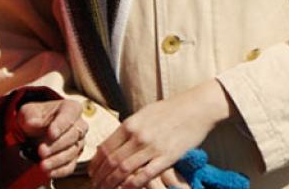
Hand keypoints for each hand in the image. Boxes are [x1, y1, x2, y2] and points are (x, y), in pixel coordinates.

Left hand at [16, 99, 87, 178]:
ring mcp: (79, 142)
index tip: (51, 133)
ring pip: (72, 152)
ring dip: (57, 160)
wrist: (36, 130)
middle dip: (57, 145)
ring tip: (43, 165)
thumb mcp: (29, 111)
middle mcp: (79, 125)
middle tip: (42, 151)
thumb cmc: (36, 117)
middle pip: (73, 135)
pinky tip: (49, 172)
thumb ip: (31, 115)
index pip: (69, 115)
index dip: (61, 125)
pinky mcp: (74, 157)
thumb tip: (33, 123)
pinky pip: (71, 165)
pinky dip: (60, 170)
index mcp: (71, 108)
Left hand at [88, 80, 229, 188]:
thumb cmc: (171, 109)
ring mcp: (152, 147)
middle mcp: (138, 135)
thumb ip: (129, 127)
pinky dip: (132, 184)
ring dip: (112, 182)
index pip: (106, 147)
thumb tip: (114, 142)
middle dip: (101, 176)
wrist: (196, 108)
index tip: (92, 172)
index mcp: (131, 123)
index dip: (96, 163)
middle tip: (96, 184)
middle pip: (112, 161)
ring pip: (124, 170)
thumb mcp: (145, 113)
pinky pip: (145, 175)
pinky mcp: (167, 157)